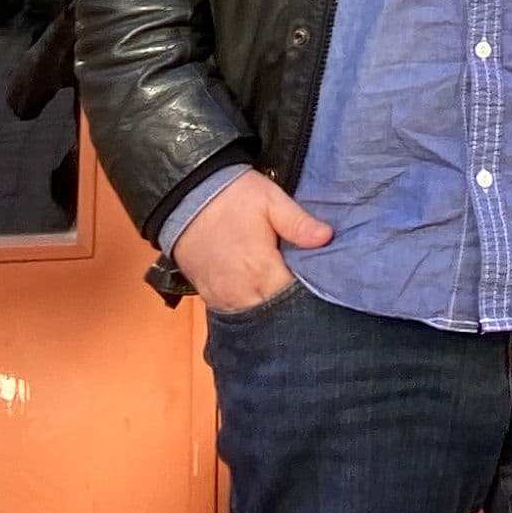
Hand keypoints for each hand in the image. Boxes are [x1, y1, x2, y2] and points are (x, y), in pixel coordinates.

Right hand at [177, 170, 332, 315]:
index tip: (320, 283)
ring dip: (269, 308)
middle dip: (291, 305)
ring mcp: (221, 297)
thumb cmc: (231, 195)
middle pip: (276, 313)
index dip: (311, 292)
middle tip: (303, 288)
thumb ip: (298, 222)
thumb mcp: (270, 199)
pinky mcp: (207, 296)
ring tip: (281, 291)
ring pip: (254, 318)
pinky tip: (258, 293)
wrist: (184, 194)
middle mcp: (241, 292)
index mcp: (261, 270)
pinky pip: (233, 313)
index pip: (296, 298)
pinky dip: (248, 307)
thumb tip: (327, 237)